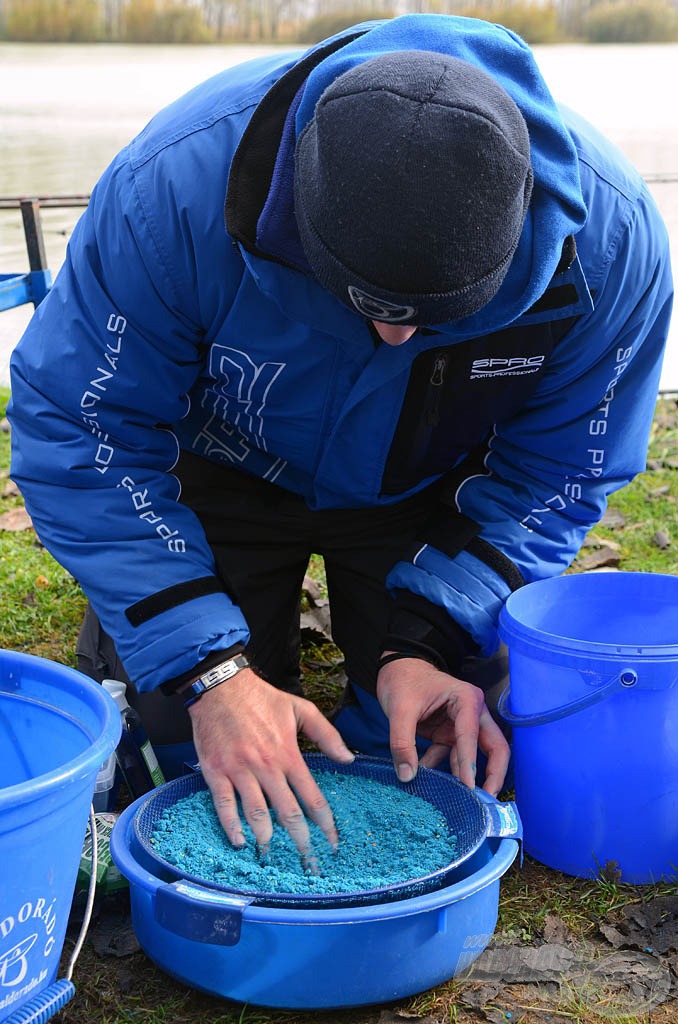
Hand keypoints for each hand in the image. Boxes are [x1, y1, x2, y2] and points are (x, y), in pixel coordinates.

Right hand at [188, 667, 354, 865]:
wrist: (221, 687)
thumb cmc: (261, 698)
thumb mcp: (301, 709)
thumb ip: (327, 734)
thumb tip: (348, 758)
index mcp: (288, 754)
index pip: (311, 796)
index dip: (324, 823)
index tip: (332, 842)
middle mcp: (266, 767)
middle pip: (287, 812)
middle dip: (300, 840)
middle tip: (308, 860)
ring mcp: (239, 771)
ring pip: (257, 813)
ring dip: (267, 838)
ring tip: (274, 855)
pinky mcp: (216, 772)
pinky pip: (224, 805)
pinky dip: (231, 826)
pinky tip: (240, 841)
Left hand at [376, 656, 509, 796]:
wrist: (395, 668)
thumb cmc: (402, 680)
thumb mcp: (399, 710)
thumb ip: (402, 742)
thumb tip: (407, 775)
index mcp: (466, 699)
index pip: (471, 735)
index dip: (471, 762)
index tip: (469, 787)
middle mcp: (471, 713)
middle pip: (494, 747)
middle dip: (493, 774)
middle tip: (487, 800)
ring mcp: (462, 725)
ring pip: (474, 755)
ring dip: (463, 775)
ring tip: (456, 800)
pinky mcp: (449, 734)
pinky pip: (451, 756)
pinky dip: (441, 769)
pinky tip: (426, 779)